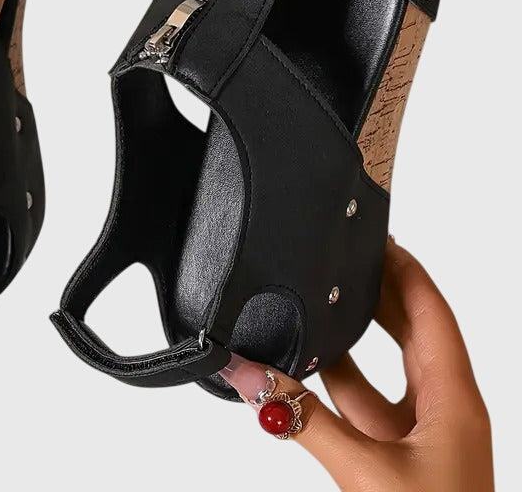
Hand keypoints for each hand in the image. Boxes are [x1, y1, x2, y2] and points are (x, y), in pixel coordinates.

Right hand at [220, 240, 492, 490]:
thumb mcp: (362, 470)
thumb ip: (300, 418)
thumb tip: (247, 373)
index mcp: (455, 400)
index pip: (431, 309)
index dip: (404, 266)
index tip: (375, 234)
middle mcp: (445, 409)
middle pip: (411, 329)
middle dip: (376, 291)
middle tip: (339, 258)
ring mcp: (423, 435)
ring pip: (386, 367)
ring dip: (353, 337)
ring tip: (315, 302)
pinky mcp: (399, 457)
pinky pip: (367, 402)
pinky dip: (337, 381)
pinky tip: (305, 370)